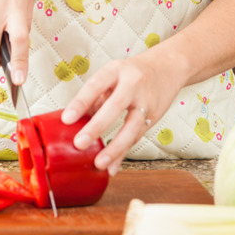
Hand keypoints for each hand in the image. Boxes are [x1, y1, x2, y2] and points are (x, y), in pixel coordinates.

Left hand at [60, 51, 186, 174]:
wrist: (167, 67)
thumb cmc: (131, 73)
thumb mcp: (111, 76)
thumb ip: (93, 97)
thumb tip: (72, 121)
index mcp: (116, 70)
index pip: (96, 85)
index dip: (81, 102)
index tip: (66, 119)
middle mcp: (133, 84)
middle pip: (116, 106)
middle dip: (97, 126)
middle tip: (79, 144)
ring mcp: (147, 101)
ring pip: (132, 126)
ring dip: (115, 148)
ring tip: (99, 163)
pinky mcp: (155, 116)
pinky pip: (137, 137)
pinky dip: (123, 153)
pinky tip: (112, 167)